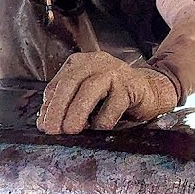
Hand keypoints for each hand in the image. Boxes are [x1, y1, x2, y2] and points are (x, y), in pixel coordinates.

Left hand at [38, 52, 177, 133]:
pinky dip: (105, 116)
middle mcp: (95, 63)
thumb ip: (66, 105)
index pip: (58, 84)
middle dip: (58, 108)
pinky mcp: (131, 84)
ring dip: (78, 111)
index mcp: (79, 64)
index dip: (49, 106)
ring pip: (90, 89)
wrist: (151, 91)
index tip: (43, 126)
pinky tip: (100, 128)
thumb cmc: (114, 96)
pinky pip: (115, 101)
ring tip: (70, 130)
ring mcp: (114, 71)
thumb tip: (44, 122)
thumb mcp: (86, 98)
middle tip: (52, 130)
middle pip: (70, 83)